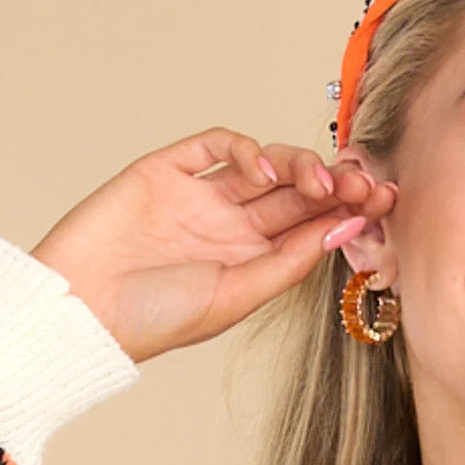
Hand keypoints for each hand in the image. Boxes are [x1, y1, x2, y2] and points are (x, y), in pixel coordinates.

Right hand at [29, 128, 395, 361]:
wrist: (82, 309)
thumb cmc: (153, 320)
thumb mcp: (235, 298)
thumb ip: (288, 263)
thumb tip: (344, 229)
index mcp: (249, 262)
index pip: (308, 227)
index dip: (346, 212)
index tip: (383, 203)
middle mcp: (228, 226)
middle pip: (294, 192)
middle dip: (334, 184)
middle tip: (362, 185)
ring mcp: (198, 195)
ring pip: (263, 164)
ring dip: (299, 164)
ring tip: (319, 181)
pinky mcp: (166, 169)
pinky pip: (214, 144)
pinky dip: (245, 148)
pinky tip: (263, 169)